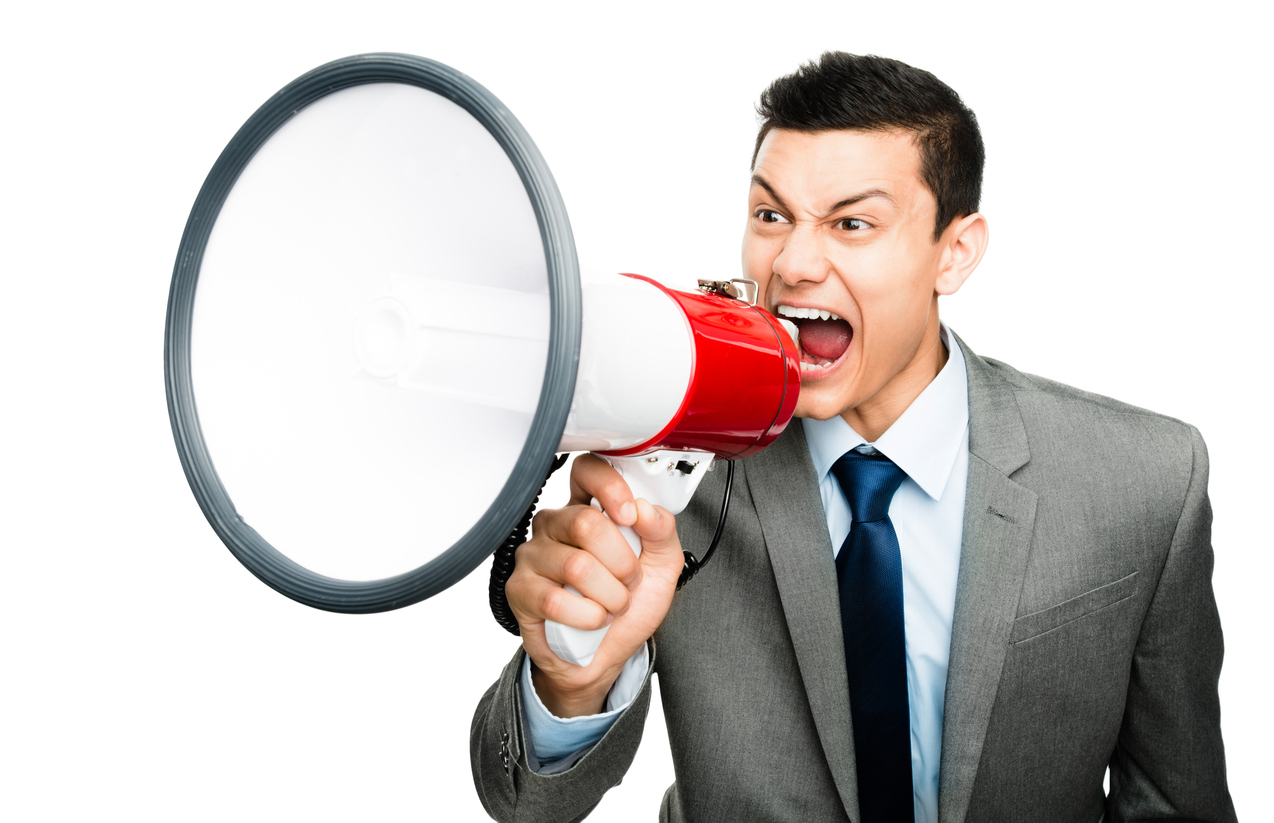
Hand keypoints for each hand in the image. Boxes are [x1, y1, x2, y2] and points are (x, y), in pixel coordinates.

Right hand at [505, 453, 683, 717]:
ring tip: (612, 605)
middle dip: (622, 562)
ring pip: (576, 565)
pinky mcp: (520, 590)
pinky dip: (587, 617)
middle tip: (628, 582)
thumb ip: (661, 532)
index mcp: (587, 510)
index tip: (630, 516)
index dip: (610, 488)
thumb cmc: (627, 607)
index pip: (587, 471)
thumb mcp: (661, 567)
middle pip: (587, 522)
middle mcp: (555, 526)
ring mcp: (533, 556)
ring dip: (609, 595)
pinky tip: (592, 620)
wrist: (605, 656)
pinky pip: (555, 600)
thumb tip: (646, 509)